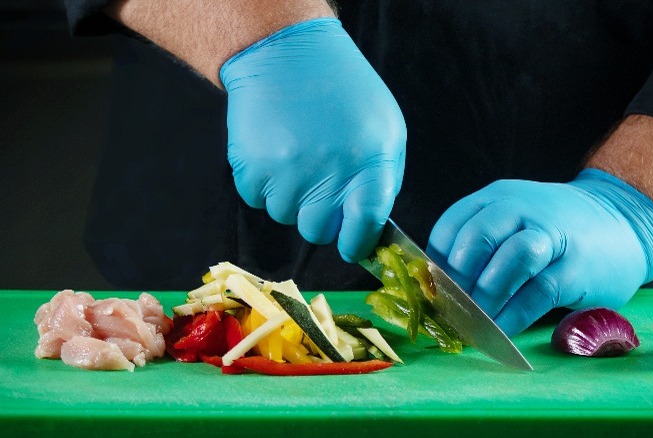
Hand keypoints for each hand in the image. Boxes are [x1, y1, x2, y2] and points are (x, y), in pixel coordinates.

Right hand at [220, 18, 405, 261]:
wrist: (283, 54)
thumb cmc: (341, 90)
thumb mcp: (385, 127)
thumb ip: (383, 178)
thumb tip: (370, 224)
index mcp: (370, 161)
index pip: (366, 224)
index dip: (356, 242)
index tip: (351, 245)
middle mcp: (329, 172)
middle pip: (318, 231)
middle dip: (319, 218)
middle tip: (318, 186)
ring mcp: (288, 172)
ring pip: (285, 216)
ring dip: (289, 197)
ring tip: (295, 156)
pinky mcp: (251, 167)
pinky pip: (256, 199)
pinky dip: (263, 183)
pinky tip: (273, 151)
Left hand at [427, 169, 652, 335]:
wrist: (624, 222)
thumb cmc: (556, 230)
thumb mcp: (515, 220)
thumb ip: (481, 244)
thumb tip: (437, 287)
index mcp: (499, 197)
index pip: (453, 225)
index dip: (436, 262)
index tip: (430, 291)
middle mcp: (524, 209)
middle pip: (478, 238)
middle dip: (457, 279)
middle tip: (449, 308)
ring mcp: (554, 236)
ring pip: (510, 260)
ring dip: (486, 296)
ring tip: (475, 321)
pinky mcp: (577, 268)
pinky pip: (538, 293)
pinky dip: (514, 316)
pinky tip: (500, 331)